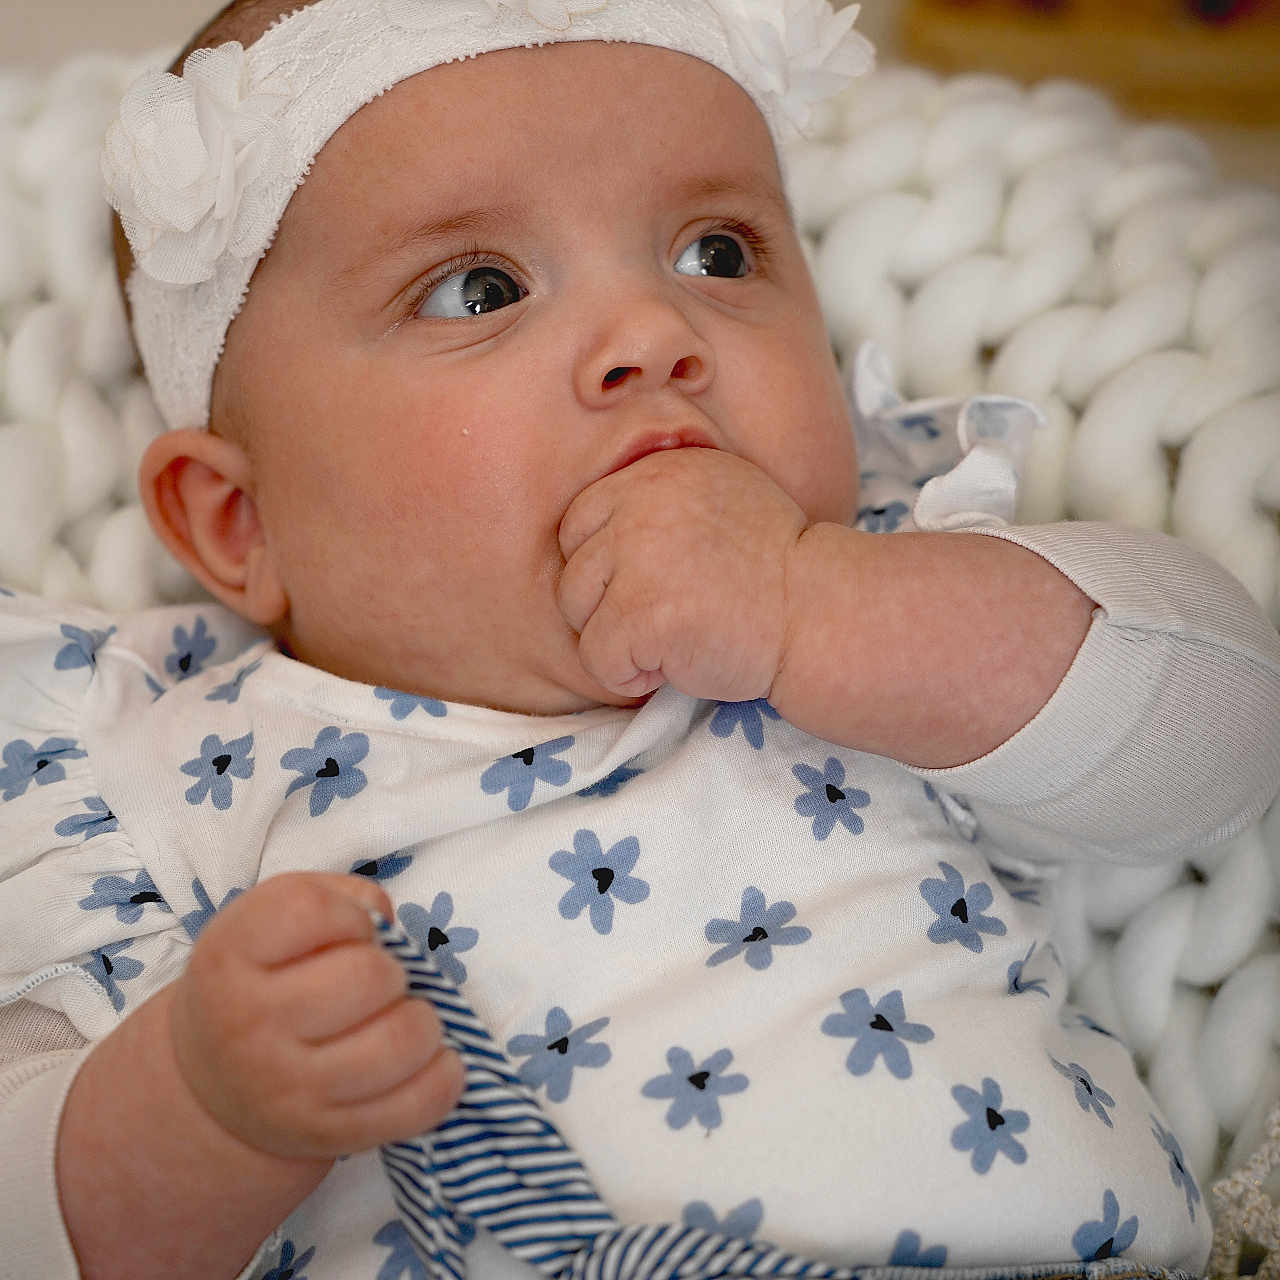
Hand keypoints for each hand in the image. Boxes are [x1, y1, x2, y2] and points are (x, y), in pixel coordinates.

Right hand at [167, 872, 463, 1161]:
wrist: (213, 1082)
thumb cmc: (260, 978)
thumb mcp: (271, 919)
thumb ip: (335, 898)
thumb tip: (386, 922)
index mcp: (230, 956)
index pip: (310, 911)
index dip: (351, 914)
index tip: (349, 932)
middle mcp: (248, 1025)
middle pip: (369, 977)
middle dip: (392, 970)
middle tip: (381, 982)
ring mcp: (287, 1089)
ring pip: (401, 1042)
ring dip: (423, 1021)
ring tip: (406, 1018)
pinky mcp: (327, 1135)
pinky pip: (416, 1106)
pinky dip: (443, 1077)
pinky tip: (435, 1060)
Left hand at [557, 448, 808, 701]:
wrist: (822, 613)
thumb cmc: (779, 569)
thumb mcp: (721, 495)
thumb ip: (661, 501)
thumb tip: (603, 532)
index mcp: (656, 472)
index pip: (579, 521)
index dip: (604, 568)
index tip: (647, 588)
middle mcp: (639, 504)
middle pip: (572, 570)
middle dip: (606, 607)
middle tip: (665, 620)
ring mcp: (637, 558)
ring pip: (577, 614)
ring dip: (618, 641)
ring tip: (675, 639)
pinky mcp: (641, 613)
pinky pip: (597, 659)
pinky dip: (629, 677)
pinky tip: (677, 663)